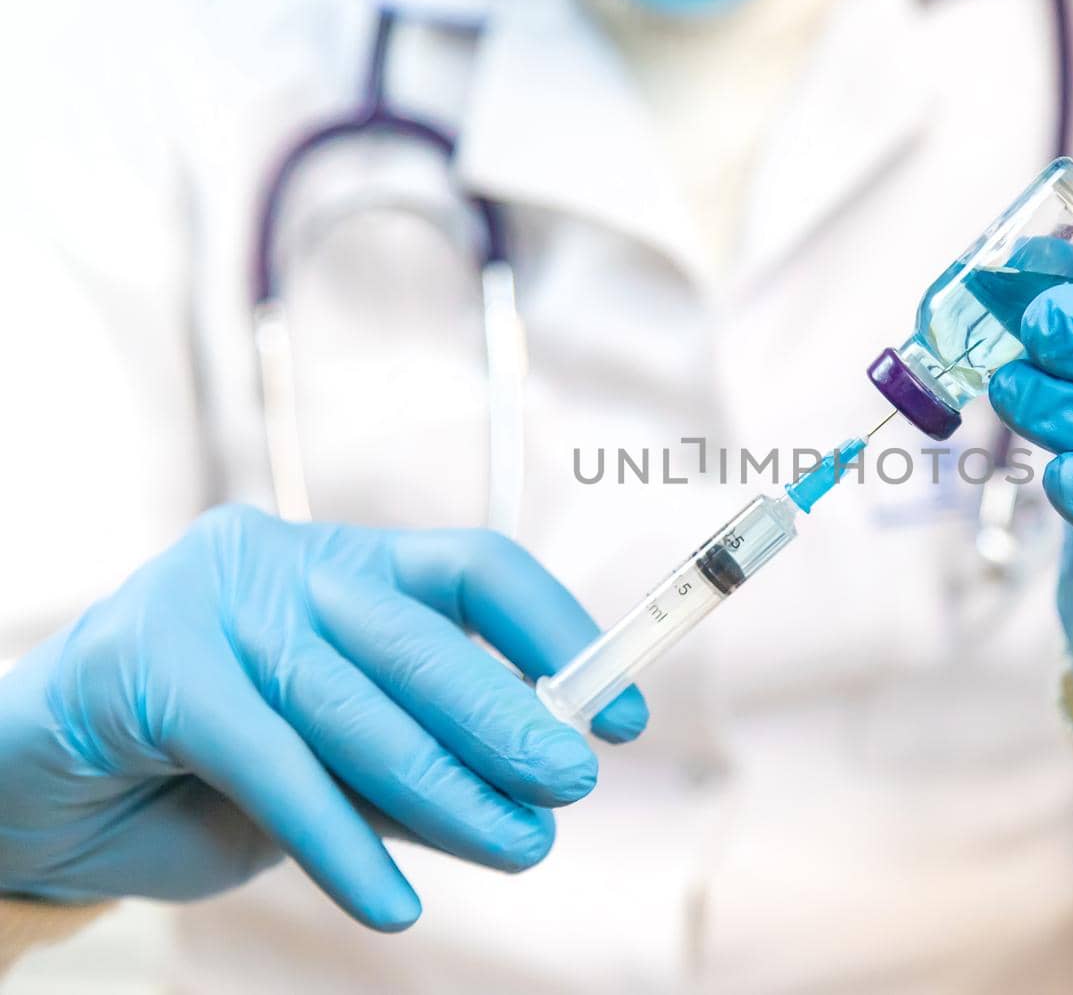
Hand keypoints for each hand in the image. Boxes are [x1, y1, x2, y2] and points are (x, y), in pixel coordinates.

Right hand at [0, 506, 645, 928]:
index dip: (559, 635)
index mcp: (344, 563)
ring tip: (519, 848)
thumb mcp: (332, 758)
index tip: (622, 714)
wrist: (32, 788)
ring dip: (444, 789)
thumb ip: (415, 752)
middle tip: (571, 782)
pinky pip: (268, 759)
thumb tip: (535, 778)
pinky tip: (388, 902)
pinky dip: (335, 838)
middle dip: (507, 718)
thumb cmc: (202, 767)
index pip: (476, 570)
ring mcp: (209, 601)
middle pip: (422, 637)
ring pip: (353, 703)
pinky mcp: (146, 665)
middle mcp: (283, 562)